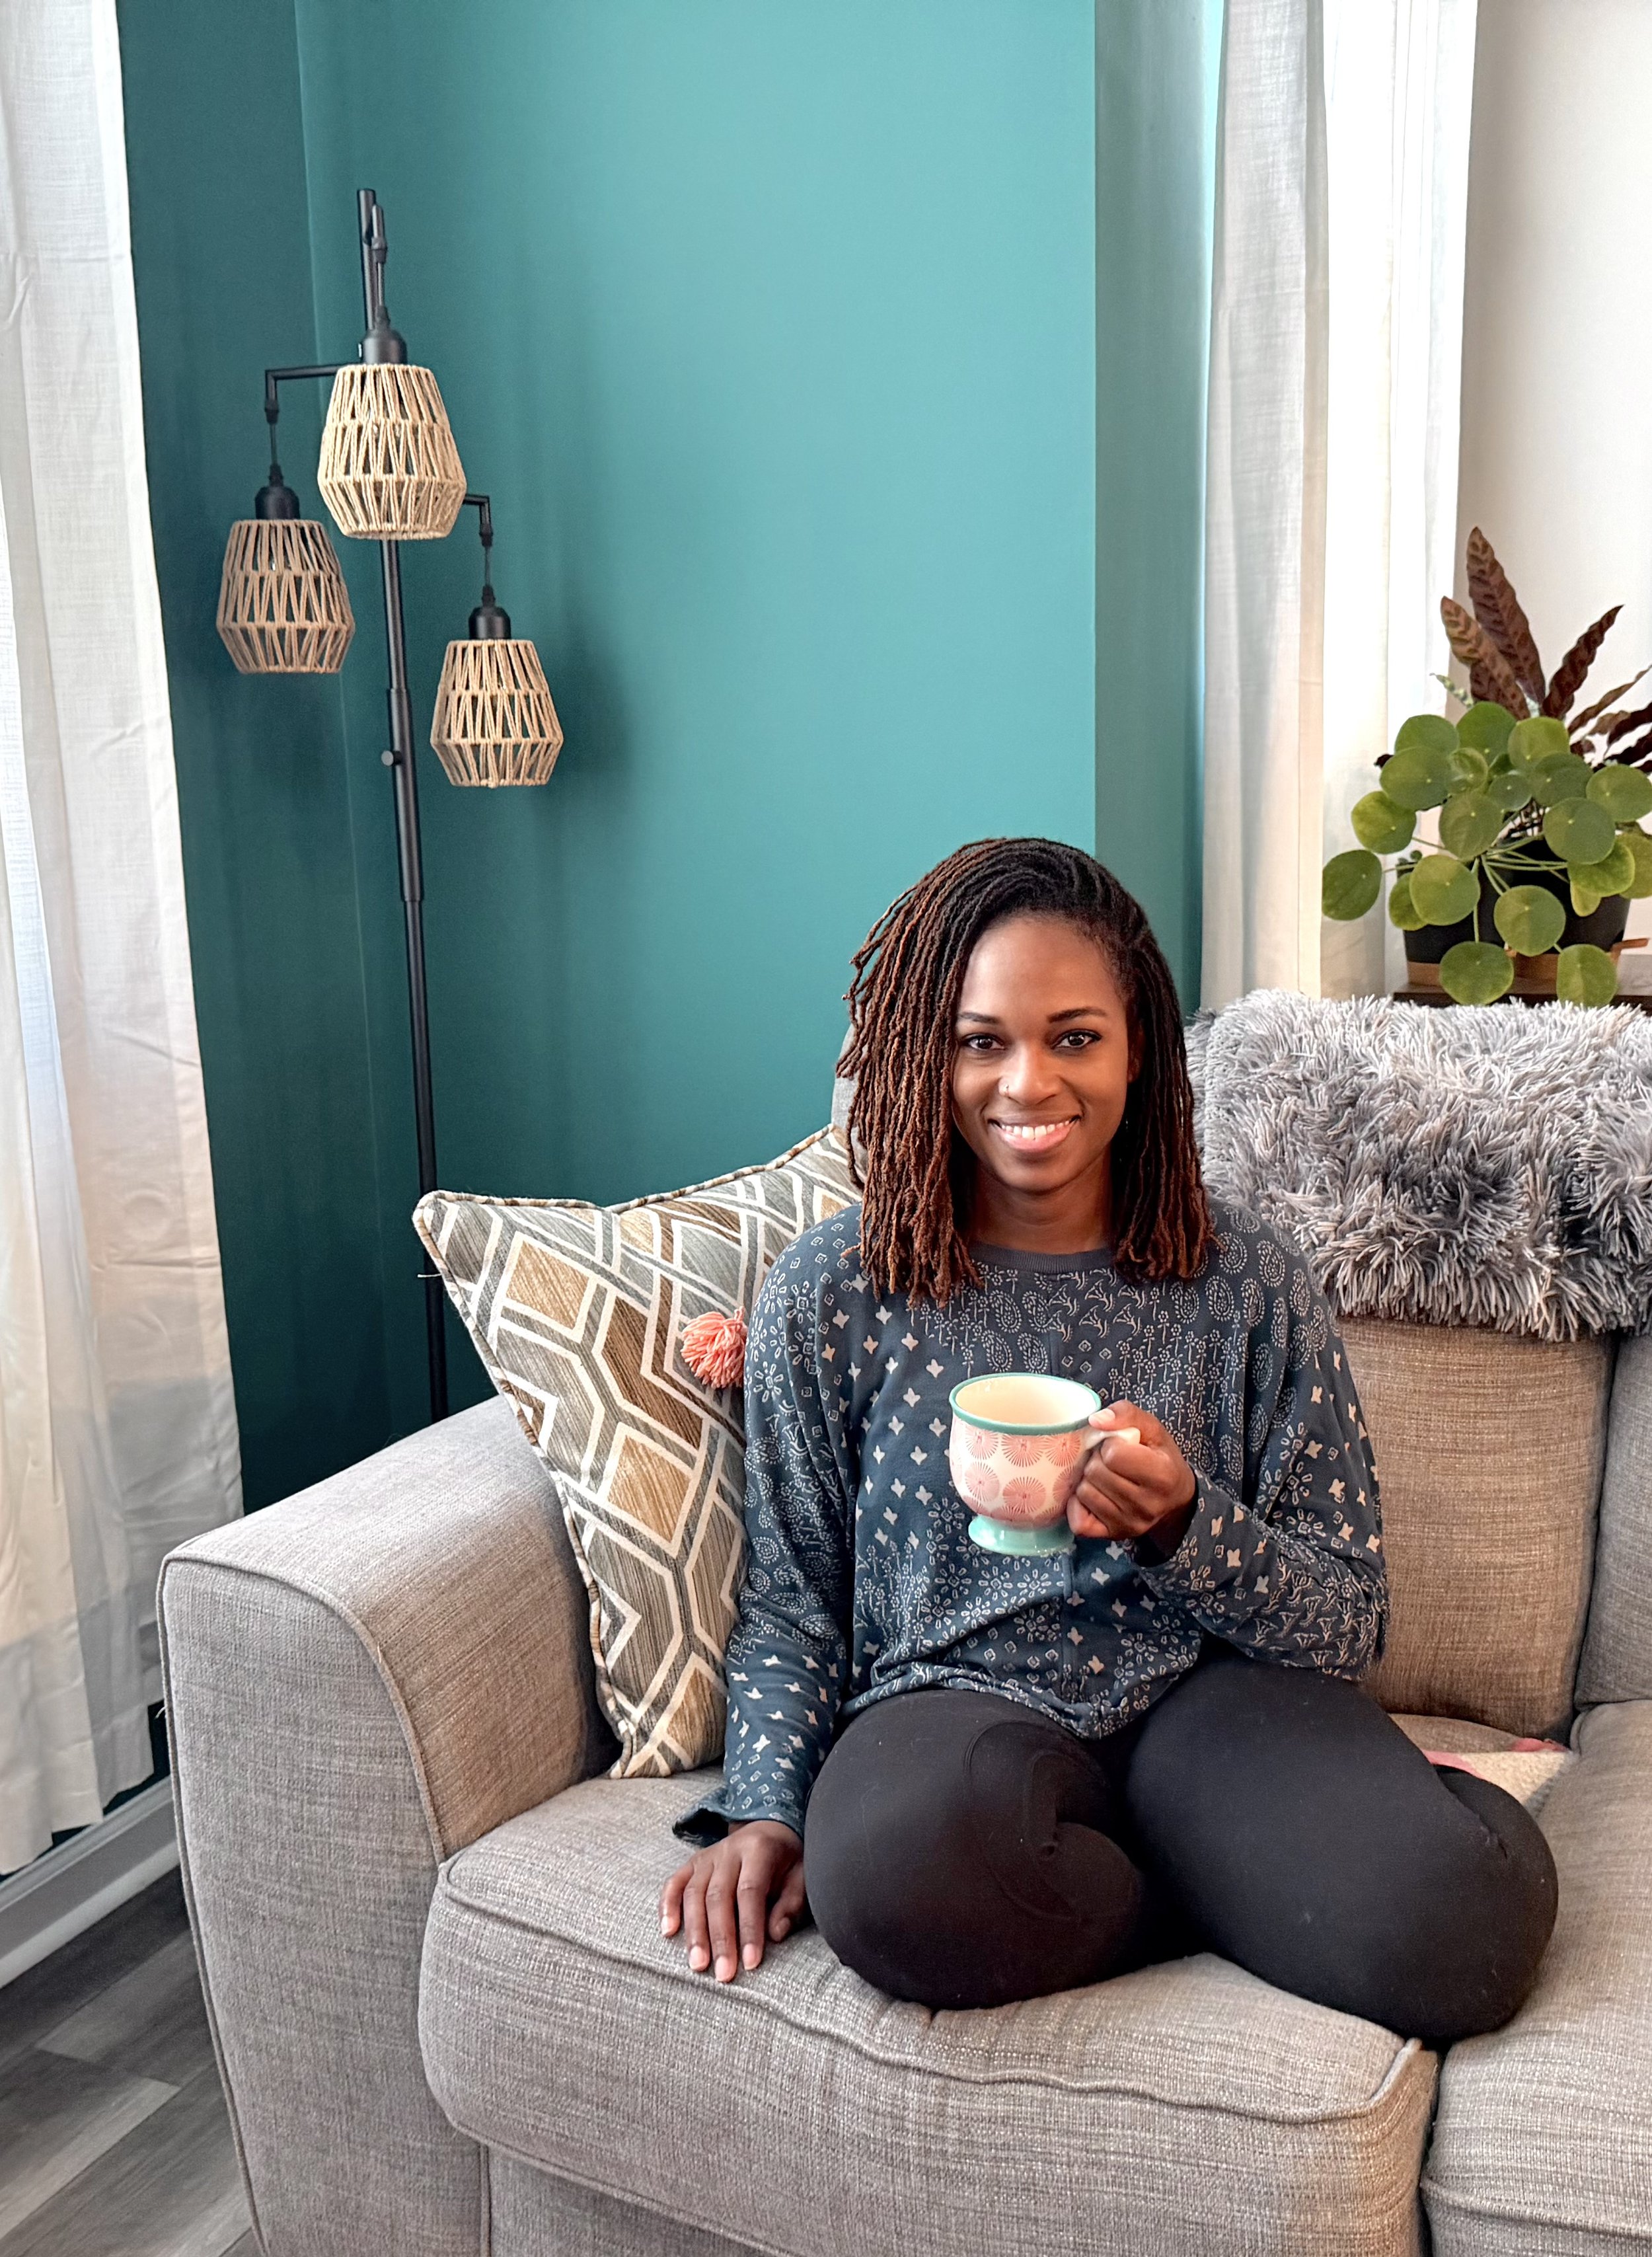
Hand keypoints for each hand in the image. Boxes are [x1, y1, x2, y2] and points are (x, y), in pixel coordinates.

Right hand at [659, 1820, 804, 1981]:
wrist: (769, 1829)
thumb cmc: (787, 1862)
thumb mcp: (802, 1876)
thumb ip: (791, 1904)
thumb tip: (775, 1934)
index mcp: (759, 1850)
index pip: (750, 1892)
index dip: (749, 1928)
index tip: (751, 1963)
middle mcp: (729, 1851)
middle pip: (718, 1896)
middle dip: (720, 1938)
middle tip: (723, 1974)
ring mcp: (707, 1856)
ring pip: (694, 1893)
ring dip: (694, 1931)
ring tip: (698, 1964)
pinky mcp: (692, 1863)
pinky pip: (674, 1883)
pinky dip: (668, 1906)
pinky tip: (667, 1932)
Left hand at [1066, 1401, 1196, 1555]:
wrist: (1175, 1499)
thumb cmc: (1161, 1458)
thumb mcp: (1152, 1429)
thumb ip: (1126, 1414)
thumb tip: (1095, 1420)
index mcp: (1162, 1476)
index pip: (1114, 1454)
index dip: (1110, 1444)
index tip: (1118, 1446)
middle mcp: (1147, 1505)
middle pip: (1095, 1473)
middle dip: (1097, 1460)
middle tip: (1109, 1461)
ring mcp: (1129, 1524)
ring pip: (1084, 1493)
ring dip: (1088, 1479)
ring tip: (1104, 1476)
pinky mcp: (1113, 1536)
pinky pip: (1078, 1521)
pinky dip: (1079, 1505)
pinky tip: (1093, 1494)